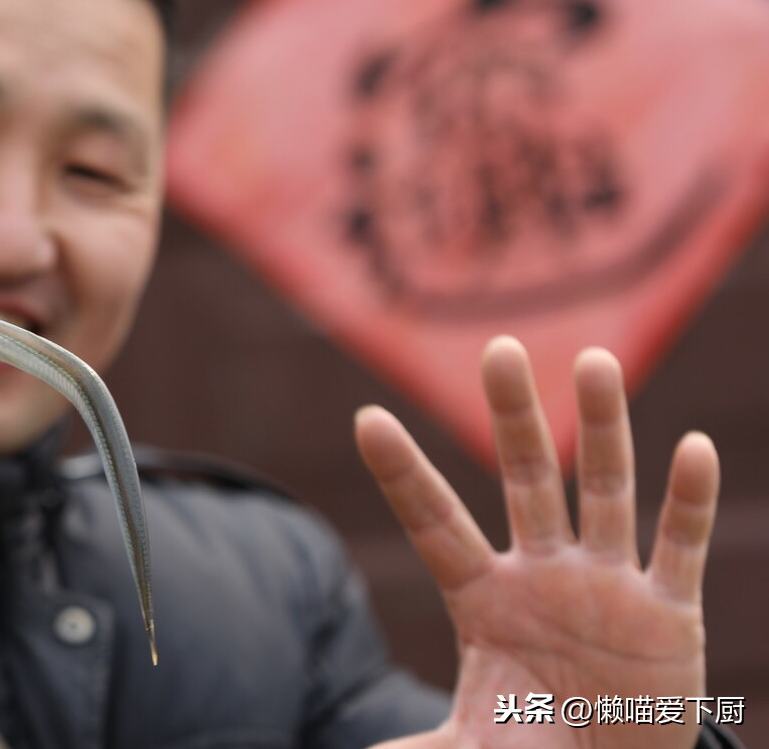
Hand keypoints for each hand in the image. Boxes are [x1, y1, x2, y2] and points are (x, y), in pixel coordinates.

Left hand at [356, 337, 717, 748]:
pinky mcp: (667, 613)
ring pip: (605, 493)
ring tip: (595, 362)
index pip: (434, 522)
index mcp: (482, 597)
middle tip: (500, 349)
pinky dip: (687, 501)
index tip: (366, 418)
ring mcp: (606, 586)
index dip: (402, 474)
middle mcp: (543, 574)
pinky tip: (691, 447)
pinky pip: (678, 548)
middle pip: (525, 481)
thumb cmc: (531, 747)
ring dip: (605, 430)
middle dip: (513, 419)